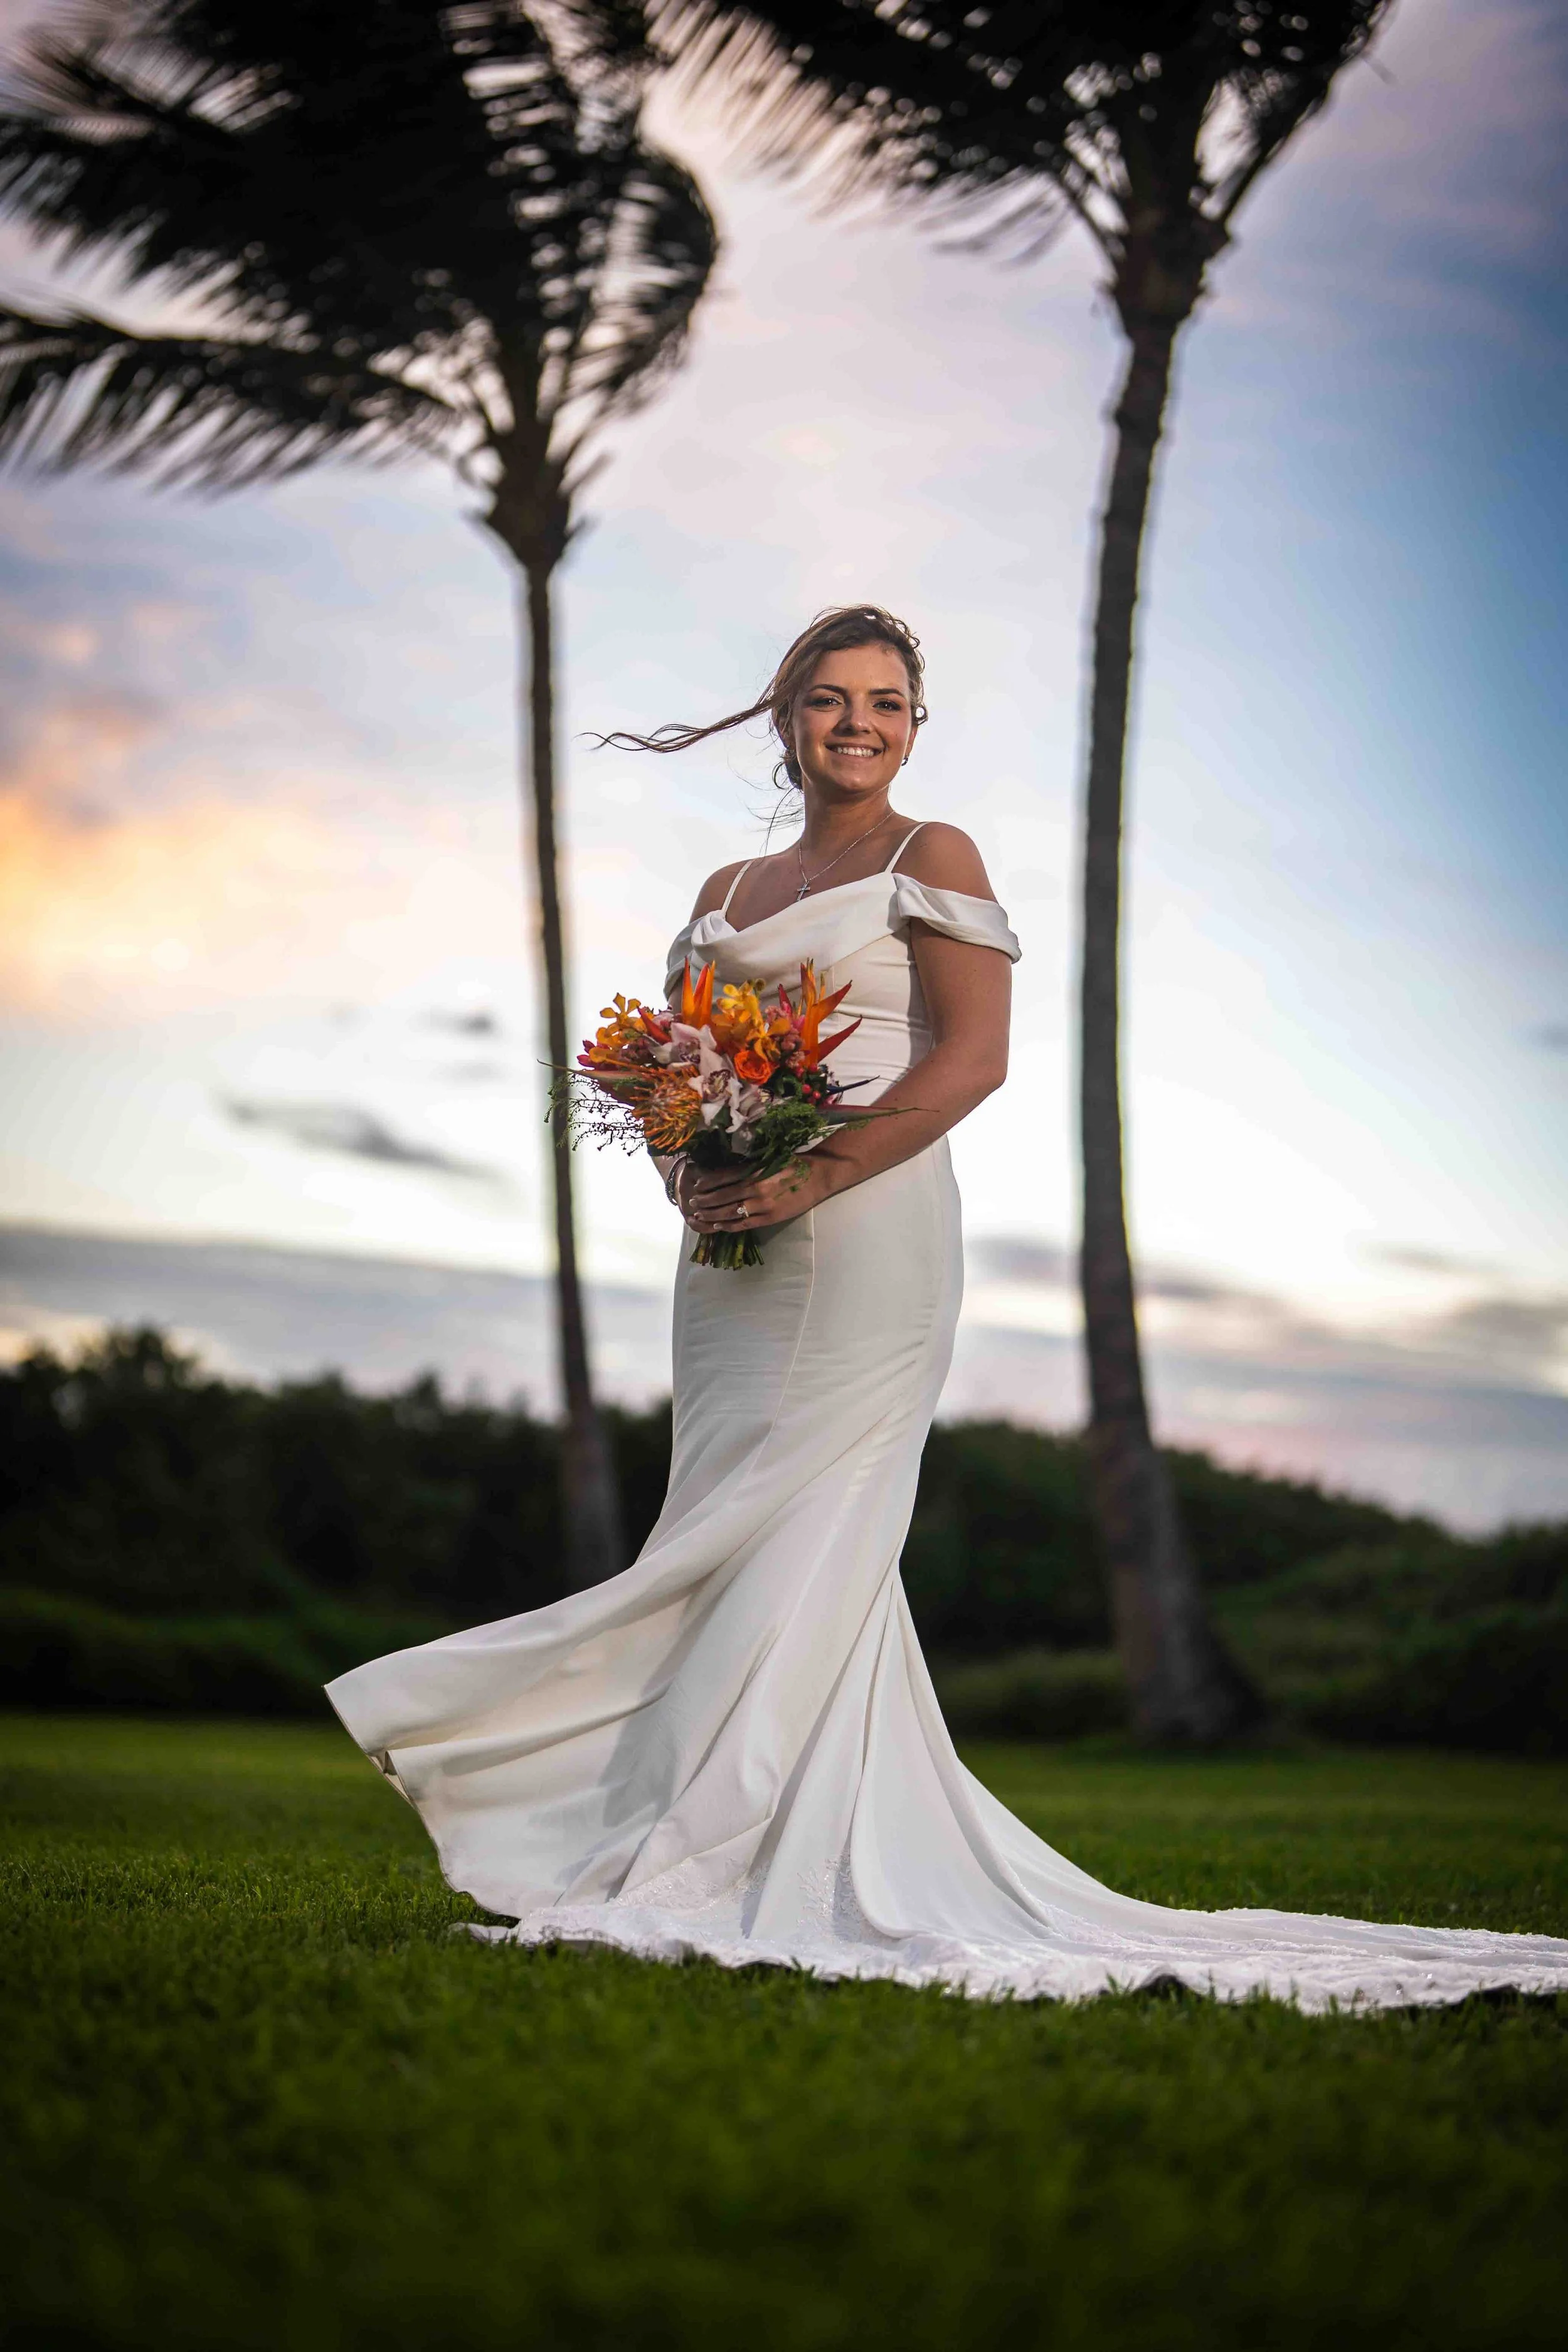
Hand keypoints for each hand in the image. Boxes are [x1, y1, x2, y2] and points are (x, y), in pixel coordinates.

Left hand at [681, 1151, 842, 1235]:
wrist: (818, 1176)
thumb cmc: (794, 1163)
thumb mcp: (768, 1158)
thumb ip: (748, 1165)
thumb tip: (726, 1170)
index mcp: (754, 1170)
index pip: (722, 1177)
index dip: (707, 1183)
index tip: (697, 1186)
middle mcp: (755, 1187)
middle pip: (722, 1196)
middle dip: (705, 1200)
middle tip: (693, 1202)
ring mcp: (762, 1204)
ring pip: (730, 1212)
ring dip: (712, 1214)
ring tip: (701, 1214)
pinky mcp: (770, 1218)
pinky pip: (745, 1224)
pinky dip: (729, 1226)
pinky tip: (719, 1226)